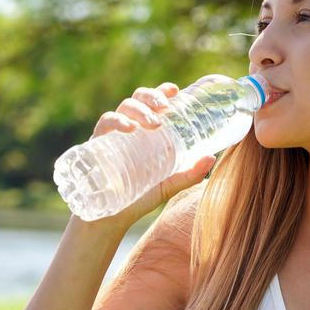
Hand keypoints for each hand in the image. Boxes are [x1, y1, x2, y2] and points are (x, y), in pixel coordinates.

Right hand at [80, 82, 215, 228]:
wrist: (109, 220)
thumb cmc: (139, 198)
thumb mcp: (168, 185)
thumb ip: (189, 174)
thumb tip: (212, 158)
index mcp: (145, 132)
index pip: (152, 103)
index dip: (161, 92)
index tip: (174, 90)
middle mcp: (129, 129)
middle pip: (138, 99)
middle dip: (152, 97)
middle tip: (165, 106)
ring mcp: (112, 135)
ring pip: (123, 108)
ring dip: (140, 109)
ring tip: (154, 122)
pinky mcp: (96, 145)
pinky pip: (104, 125)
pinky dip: (116, 121)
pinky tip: (129, 128)